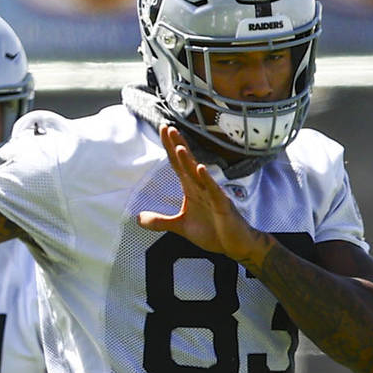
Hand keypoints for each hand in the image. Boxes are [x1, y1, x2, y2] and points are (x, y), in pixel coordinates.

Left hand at [138, 125, 269, 266]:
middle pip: (187, 163)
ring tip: (179, 146)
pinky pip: (214, 191)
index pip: (178, 164)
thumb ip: (160, 221)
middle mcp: (202, 187)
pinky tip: (201, 169)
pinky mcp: (223, 206)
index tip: (162, 130)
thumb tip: (138, 219)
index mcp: (192, 189)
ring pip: (199, 174)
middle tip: (168, 128)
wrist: (235, 244)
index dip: (170, 148)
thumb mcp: (181, 227)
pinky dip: (207, 180)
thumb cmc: (212, 231)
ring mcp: (213, 195)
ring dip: (189, 160)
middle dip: (177, 145)